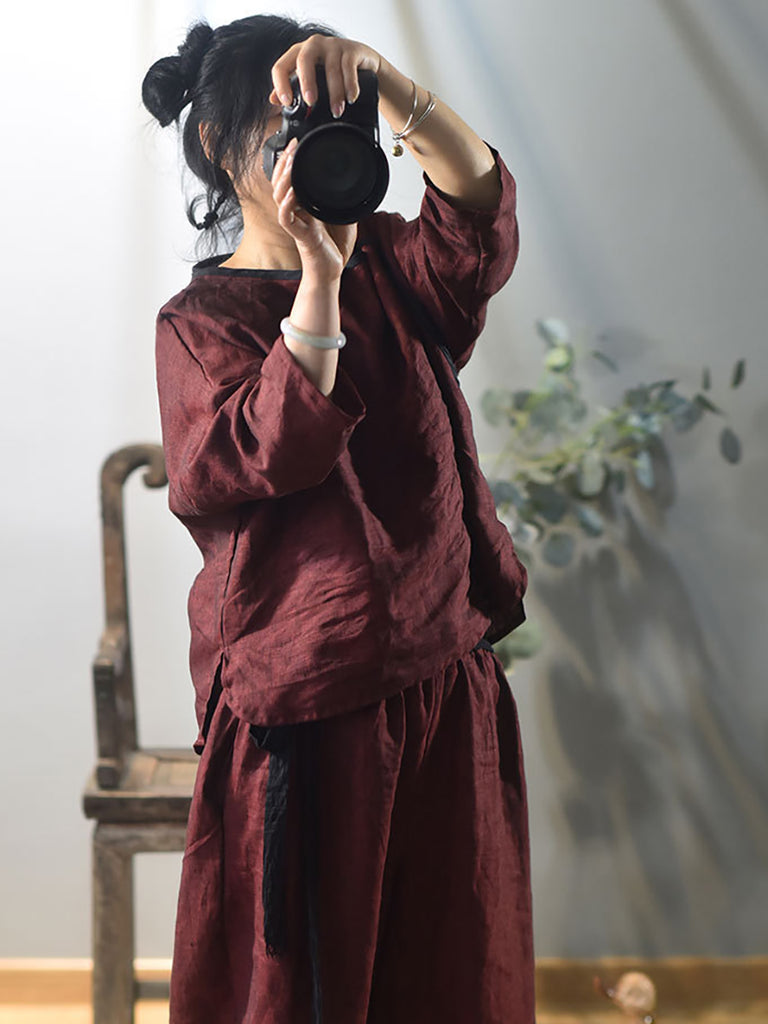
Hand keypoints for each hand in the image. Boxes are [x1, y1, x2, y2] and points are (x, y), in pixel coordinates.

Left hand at [270, 34, 381, 117]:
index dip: (281, 84)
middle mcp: (314, 45)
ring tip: (337, 111)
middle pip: (304, 59)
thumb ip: (292, 88)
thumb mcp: (311, 79)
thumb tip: (274, 100)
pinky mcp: (352, 49)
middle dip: (307, 82)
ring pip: (331, 68)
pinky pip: (349, 67)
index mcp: (299, 53)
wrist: (363, 61)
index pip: (282, 66)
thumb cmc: (333, 71)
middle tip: (311, 102)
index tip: (286, 103)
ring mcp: (333, 45)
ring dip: (334, 93)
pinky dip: (350, 85)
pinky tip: (351, 98)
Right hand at [271, 136, 356, 280]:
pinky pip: (285, 217)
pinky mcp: (298, 235)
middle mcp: (295, 212)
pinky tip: (292, 191)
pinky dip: (287, 203)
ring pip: (279, 195)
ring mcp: (295, 223)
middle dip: (283, 162)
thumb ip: (342, 200)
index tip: (295, 144)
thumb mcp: (343, 216)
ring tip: (290, 162)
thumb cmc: (334, 247)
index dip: (288, 162)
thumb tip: (353, 182)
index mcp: (303, 206)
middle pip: (279, 182)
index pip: (289, 179)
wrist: (332, 272)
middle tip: (291, 146)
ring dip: (283, 177)